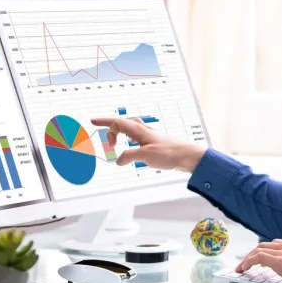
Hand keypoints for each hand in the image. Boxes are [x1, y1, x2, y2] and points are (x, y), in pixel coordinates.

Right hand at [90, 117, 204, 171]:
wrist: (188, 155)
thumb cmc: (169, 153)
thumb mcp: (144, 156)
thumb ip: (128, 156)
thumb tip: (117, 160)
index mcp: (138, 130)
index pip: (117, 122)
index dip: (104, 123)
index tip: (93, 123)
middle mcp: (143, 130)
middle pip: (122, 122)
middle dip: (109, 124)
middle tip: (96, 124)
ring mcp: (149, 135)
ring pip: (130, 128)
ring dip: (119, 131)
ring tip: (113, 138)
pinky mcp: (154, 142)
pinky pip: (137, 136)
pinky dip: (129, 139)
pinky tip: (132, 146)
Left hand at [236, 239, 281, 282]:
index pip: (279, 245)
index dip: (269, 250)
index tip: (264, 258)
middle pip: (266, 245)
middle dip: (255, 252)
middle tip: (248, 261)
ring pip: (259, 249)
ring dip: (248, 257)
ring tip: (242, 267)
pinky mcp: (277, 260)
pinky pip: (257, 257)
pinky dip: (248, 262)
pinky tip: (244, 268)